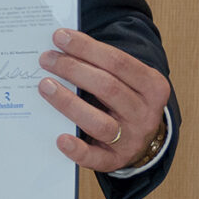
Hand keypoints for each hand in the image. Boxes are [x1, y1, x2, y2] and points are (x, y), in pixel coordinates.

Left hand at [38, 27, 172, 172]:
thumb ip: (102, 65)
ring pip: (100, 122)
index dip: (87, 48)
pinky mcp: (116, 161)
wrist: (142, 139)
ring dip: (69, 103)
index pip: (118, 62)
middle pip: (108, 87)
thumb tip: (62, 46)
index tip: (60, 37)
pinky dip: (77, 150)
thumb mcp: (126, 79)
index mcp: (153, 86)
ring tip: (45, 86)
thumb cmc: (125, 100)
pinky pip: (95, 158)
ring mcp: (131, 140)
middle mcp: (145, 114)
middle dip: (73, 69)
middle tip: (46, 59)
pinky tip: (61, 138)